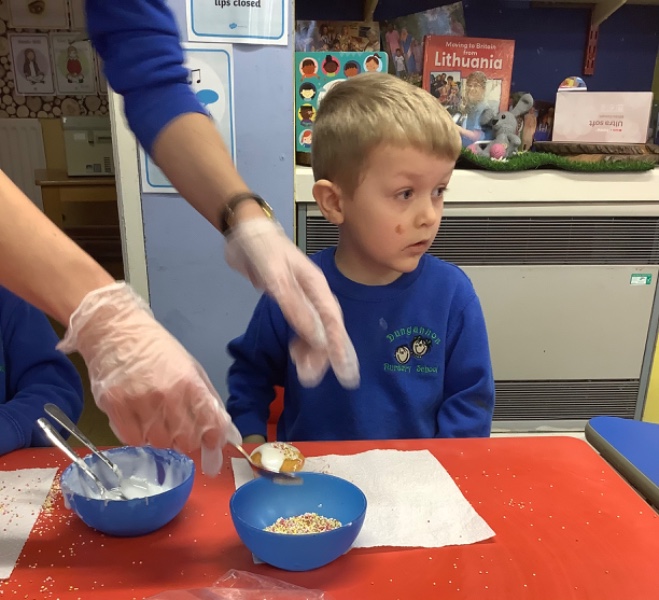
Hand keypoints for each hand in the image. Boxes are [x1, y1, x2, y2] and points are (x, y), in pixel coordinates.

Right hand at [57, 282, 240, 474]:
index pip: (210, 424)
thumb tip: (227, 433)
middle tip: (179, 429)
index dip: (214, 440)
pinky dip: (138, 436)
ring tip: (156, 418)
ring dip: (161, 437)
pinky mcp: (115, 407)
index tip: (211, 444)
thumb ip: (208, 400)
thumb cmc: (157, 350)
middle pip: (185, 441)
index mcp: (190, 383)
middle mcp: (166, 395)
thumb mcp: (191, 368)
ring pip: (159, 443)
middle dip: (186, 440)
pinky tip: (139, 419)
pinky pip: (133, 440)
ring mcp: (139, 402)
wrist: (116, 331)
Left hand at [224, 217, 358, 388]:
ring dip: (311, 352)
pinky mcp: (288, 300)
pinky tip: (296, 353)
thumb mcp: (277, 279)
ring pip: (314, 331)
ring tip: (303, 374)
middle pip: (326, 330)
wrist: (245, 231)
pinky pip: (301, 326)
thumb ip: (296, 308)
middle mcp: (314, 294)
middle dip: (324, 357)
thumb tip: (318, 339)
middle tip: (312, 380)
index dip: (340, 349)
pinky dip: (301, 342)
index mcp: (317, 287)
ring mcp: (302, 297)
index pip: (333, 323)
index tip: (345, 373)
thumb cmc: (263, 250)